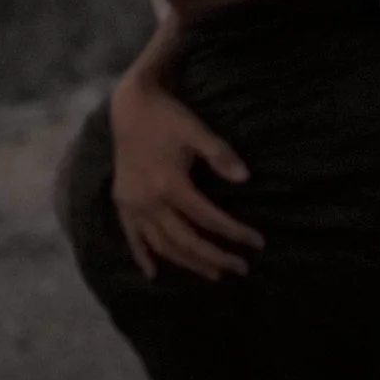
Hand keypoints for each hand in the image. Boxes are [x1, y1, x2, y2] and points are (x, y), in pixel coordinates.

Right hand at [109, 75, 263, 280]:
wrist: (130, 105)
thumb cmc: (168, 117)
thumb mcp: (196, 130)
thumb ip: (220, 154)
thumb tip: (245, 178)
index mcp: (170, 184)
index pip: (208, 218)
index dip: (234, 232)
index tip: (257, 242)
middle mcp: (149, 201)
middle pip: (185, 240)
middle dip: (215, 257)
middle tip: (241, 268)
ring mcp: (133, 205)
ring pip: (162, 245)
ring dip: (187, 262)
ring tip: (213, 273)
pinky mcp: (122, 203)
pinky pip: (132, 237)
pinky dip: (142, 256)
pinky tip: (153, 274)